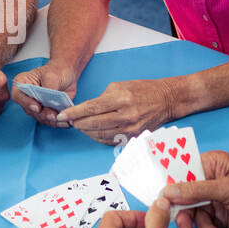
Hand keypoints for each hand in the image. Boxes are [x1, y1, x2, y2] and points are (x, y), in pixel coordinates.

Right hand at [10, 60, 78, 126]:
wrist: (67, 73)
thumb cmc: (57, 70)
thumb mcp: (52, 75)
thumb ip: (48, 87)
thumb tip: (49, 100)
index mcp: (22, 83)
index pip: (18, 95)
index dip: (26, 103)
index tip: (38, 107)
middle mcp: (26, 96)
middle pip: (29, 109)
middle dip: (42, 114)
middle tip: (53, 115)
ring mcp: (35, 104)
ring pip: (39, 117)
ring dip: (50, 120)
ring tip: (61, 119)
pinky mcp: (44, 111)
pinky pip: (48, 120)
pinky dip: (56, 122)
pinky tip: (64, 123)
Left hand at [59, 78, 174, 144]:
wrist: (165, 100)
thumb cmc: (142, 90)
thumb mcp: (119, 86)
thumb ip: (101, 98)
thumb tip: (85, 110)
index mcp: (121, 99)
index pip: (91, 108)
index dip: (74, 113)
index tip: (63, 115)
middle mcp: (125, 116)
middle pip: (93, 124)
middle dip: (77, 123)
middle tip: (69, 120)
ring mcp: (130, 129)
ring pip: (100, 135)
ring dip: (86, 131)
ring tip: (80, 125)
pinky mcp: (133, 137)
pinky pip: (110, 141)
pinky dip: (98, 137)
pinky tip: (92, 132)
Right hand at [161, 150, 228, 227]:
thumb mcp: (228, 190)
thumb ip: (197, 191)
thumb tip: (168, 191)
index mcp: (208, 165)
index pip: (179, 173)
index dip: (169, 189)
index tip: (162, 204)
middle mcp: (207, 182)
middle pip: (182, 199)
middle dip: (183, 216)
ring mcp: (213, 201)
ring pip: (192, 217)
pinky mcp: (220, 219)